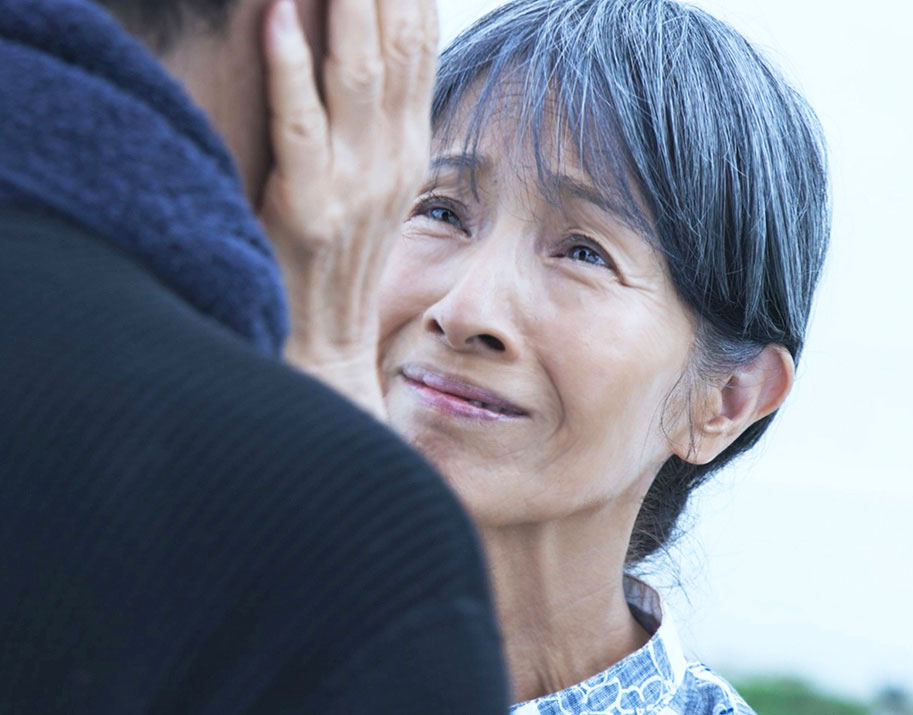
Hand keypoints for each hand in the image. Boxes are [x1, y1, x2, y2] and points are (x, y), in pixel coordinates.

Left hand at [258, 0, 437, 419]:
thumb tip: (363, 60)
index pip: (419, 44)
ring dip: (343, 2)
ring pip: (356, 73)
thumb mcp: (372, 185)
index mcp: (407, 147)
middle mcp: (391, 157)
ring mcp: (354, 183)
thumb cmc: (336, 260)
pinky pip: (300, 126)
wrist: (325, 343)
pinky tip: (278, 17)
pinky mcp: (308, 207)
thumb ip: (375, 123)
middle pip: (396, 45)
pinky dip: (288, 69)